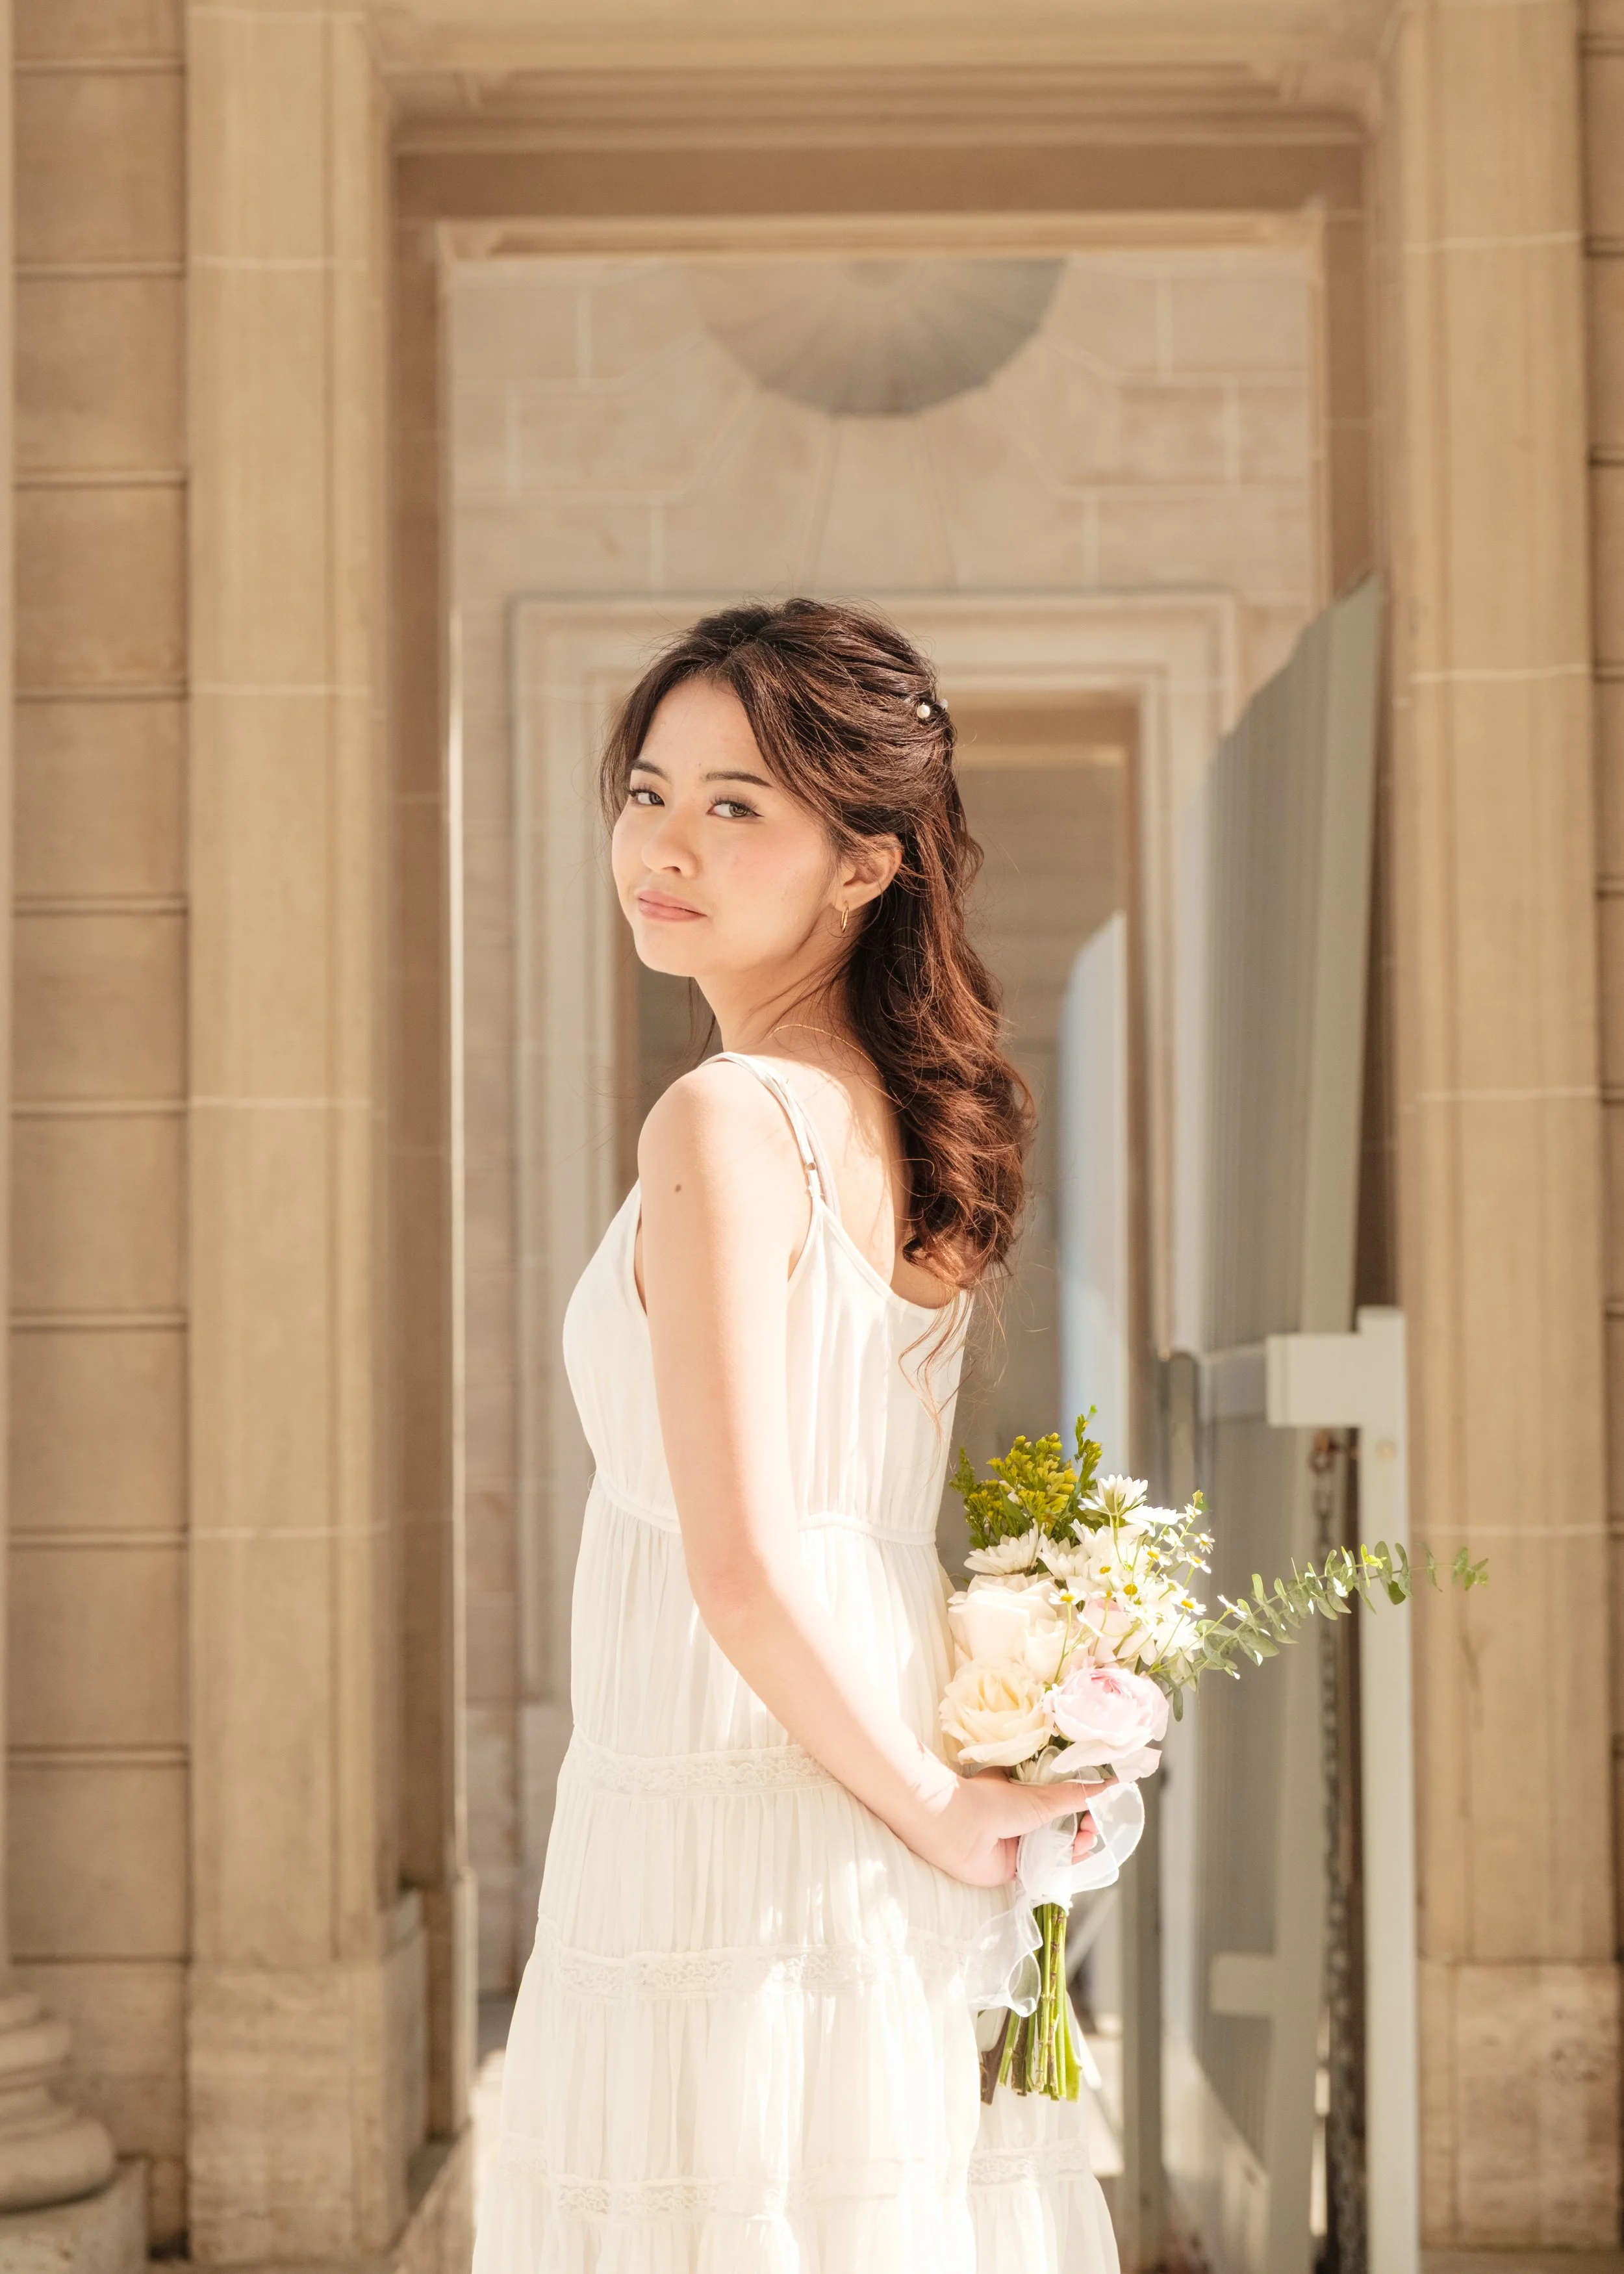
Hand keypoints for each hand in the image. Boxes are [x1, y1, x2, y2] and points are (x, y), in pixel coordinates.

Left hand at [906, 1763, 1108, 1887]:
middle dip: (1084, 1825)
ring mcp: (1020, 1842)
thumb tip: (1110, 1783)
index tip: (1099, 1804)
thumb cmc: (994, 1803)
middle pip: (1064, 1823)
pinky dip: (1064, 1864)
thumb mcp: (1042, 1796)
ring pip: (1059, 1846)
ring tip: (1085, 1840)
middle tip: (1093, 1826)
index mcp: (1025, 1791)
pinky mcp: (1016, 1868)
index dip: (1083, 1802)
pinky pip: (1047, 1868)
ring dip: (1077, 1844)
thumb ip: (1076, 1794)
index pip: (1062, 1797)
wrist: (960, 1832)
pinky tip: (1077, 1858)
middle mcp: (1023, 1816)